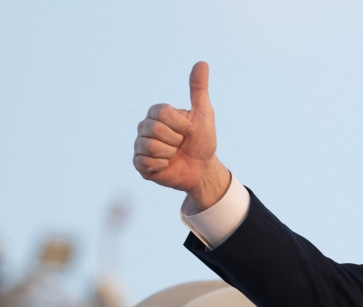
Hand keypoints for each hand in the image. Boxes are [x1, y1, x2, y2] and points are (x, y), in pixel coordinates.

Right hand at [133, 62, 230, 209]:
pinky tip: (166, 165)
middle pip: (155, 129)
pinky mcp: (139, 164)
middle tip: (181, 144)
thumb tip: (202, 63)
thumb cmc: (203, 141)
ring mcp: (140, 145)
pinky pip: (145, 162)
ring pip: (150, 146)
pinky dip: (161, 165)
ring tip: (174, 155)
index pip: (161, 112)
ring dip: (170, 154)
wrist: (202, 169)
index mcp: (157, 114)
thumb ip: (199, 89)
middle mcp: (145, 127)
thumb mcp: (204, 114)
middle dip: (176, 140)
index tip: (189, 130)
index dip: (180, 125)